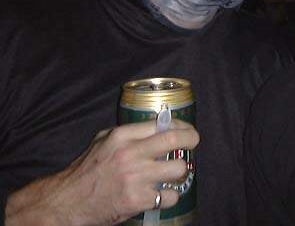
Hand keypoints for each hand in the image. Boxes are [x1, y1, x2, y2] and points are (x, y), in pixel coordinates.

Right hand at [5, 120, 199, 225]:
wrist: (68, 200)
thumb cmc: (86, 170)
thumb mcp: (103, 141)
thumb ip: (128, 133)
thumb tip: (156, 126)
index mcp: (123, 135)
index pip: (163, 125)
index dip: (182, 127)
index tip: (187, 131)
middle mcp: (131, 153)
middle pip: (175, 141)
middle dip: (192, 140)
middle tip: (193, 144)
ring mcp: (135, 177)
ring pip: (178, 169)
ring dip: (180, 172)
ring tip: (173, 174)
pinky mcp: (137, 200)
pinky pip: (170, 196)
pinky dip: (170, 196)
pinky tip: (162, 194)